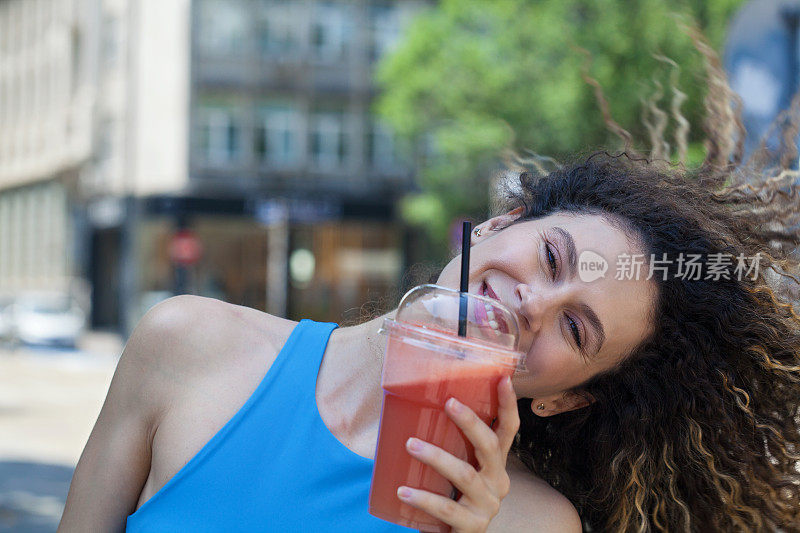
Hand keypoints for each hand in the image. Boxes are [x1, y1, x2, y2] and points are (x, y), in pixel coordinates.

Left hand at [397, 376, 520, 532]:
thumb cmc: (451, 496)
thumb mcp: (456, 469)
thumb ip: (449, 446)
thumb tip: (414, 405)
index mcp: (496, 465)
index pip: (508, 430)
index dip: (508, 405)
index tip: (504, 378)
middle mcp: (498, 482)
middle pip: (491, 447)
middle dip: (471, 422)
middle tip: (449, 402)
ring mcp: (488, 505)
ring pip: (465, 474)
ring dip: (436, 456)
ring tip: (410, 444)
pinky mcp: (473, 526)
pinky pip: (447, 508)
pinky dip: (423, 498)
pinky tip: (403, 490)